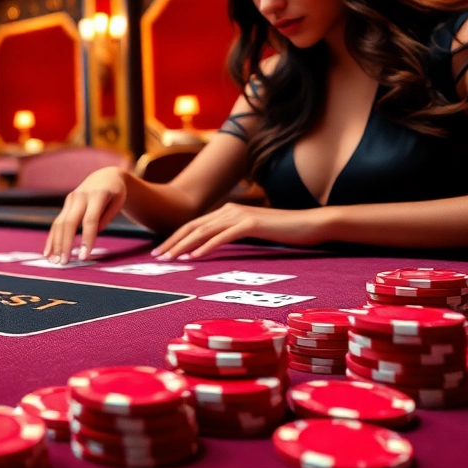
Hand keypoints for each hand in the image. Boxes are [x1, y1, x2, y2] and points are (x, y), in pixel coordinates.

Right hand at [44, 168, 128, 263]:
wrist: (105, 177)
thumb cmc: (115, 193)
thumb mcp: (118, 202)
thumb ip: (106, 218)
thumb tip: (92, 235)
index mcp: (97, 195)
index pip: (90, 220)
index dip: (87, 238)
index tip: (84, 256)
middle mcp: (80, 196)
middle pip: (69, 222)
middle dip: (65, 243)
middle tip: (64, 262)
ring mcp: (70, 200)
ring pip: (60, 223)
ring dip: (56, 243)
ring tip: (55, 261)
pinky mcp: (66, 205)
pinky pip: (56, 223)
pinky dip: (52, 238)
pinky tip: (48, 252)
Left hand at [154, 203, 330, 260]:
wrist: (310, 224)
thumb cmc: (282, 232)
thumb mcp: (252, 233)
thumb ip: (232, 235)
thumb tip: (214, 247)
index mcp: (227, 211)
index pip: (194, 225)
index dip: (175, 237)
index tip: (161, 251)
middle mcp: (229, 209)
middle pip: (193, 226)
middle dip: (172, 241)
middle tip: (156, 257)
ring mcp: (240, 215)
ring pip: (203, 231)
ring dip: (183, 245)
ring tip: (170, 259)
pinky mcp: (251, 224)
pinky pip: (223, 236)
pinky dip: (206, 246)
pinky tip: (194, 257)